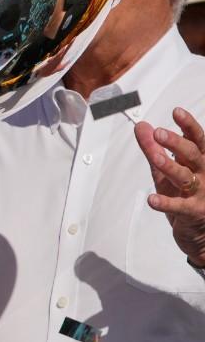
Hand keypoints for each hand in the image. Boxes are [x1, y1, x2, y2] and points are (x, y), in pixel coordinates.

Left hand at [135, 108, 204, 266]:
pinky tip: (151, 199)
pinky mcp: (193, 212)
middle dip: (176, 143)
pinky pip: (179, 206)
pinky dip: (165, 203)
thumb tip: (141, 126)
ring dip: (170, 166)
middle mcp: (204, 175)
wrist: (200, 230)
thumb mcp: (166, 169)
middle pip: (193, 155)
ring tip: (156, 158)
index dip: (188, 125)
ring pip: (186, 177)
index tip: (177, 112)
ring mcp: (200, 194)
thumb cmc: (185, 194)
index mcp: (200, 161)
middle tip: (159, 133)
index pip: (198, 140)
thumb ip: (154, 148)